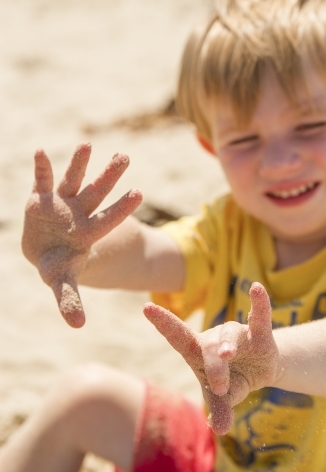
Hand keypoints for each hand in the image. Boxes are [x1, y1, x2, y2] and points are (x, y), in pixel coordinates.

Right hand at [22, 142, 141, 327]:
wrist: (48, 251)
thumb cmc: (60, 267)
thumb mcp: (63, 283)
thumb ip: (69, 300)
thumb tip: (78, 326)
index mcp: (88, 233)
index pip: (109, 218)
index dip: (122, 208)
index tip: (139, 193)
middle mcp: (79, 213)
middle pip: (96, 192)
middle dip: (109, 176)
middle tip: (125, 157)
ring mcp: (61, 203)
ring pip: (73, 180)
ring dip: (79, 164)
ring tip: (88, 145)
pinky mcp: (42, 197)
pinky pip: (42, 180)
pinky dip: (42, 168)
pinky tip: (40, 152)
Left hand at [143, 282, 279, 434]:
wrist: (260, 371)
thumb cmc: (231, 381)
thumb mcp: (223, 398)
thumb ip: (219, 409)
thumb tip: (218, 429)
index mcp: (198, 351)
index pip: (177, 336)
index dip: (163, 323)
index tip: (147, 308)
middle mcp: (214, 338)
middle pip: (208, 347)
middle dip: (213, 367)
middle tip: (219, 387)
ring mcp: (236, 333)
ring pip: (229, 335)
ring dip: (227, 346)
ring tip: (228, 355)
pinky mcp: (260, 334)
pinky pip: (260, 316)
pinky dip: (260, 304)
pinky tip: (257, 289)